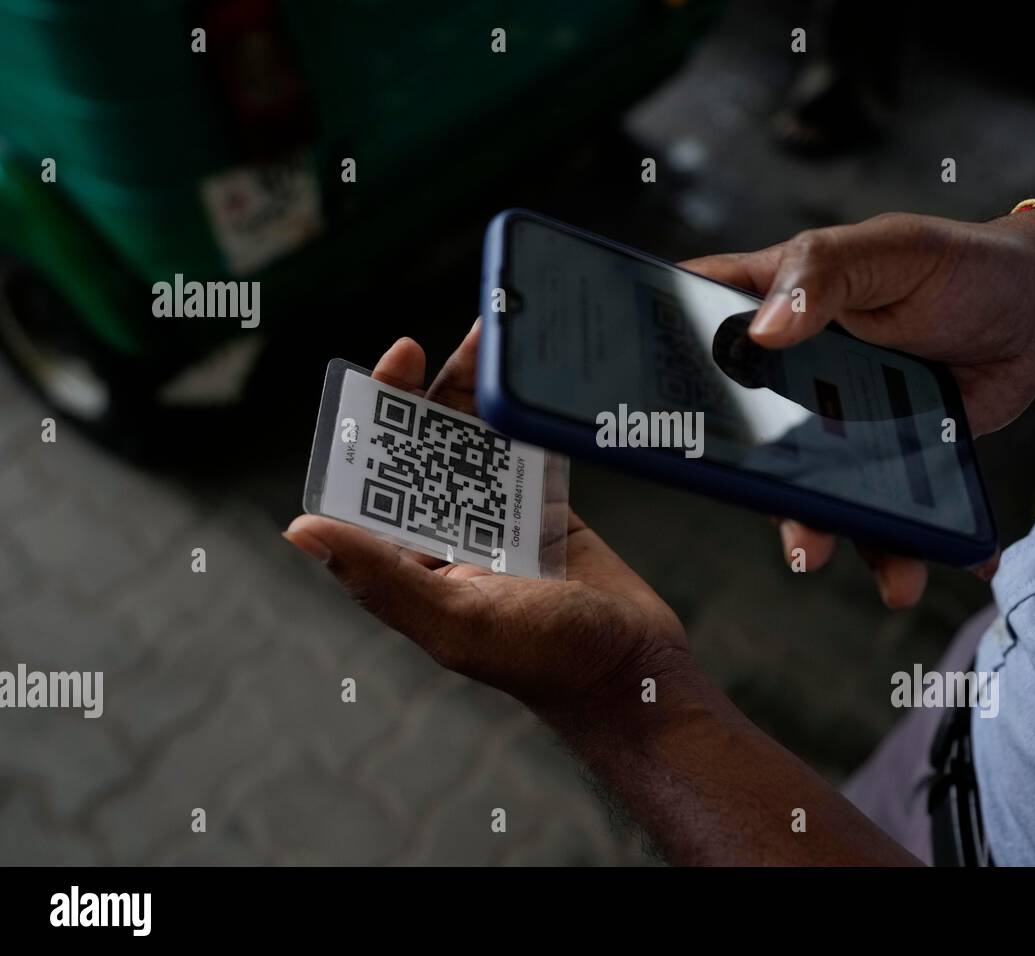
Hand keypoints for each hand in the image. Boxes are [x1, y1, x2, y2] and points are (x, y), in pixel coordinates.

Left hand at [282, 326, 690, 718]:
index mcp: (412, 564)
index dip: (373, 420)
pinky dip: (520, 410)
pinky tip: (524, 374)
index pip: (375, 480)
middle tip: (427, 344)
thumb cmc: (546, 659)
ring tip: (483, 338)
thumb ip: (381, 577)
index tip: (391, 368)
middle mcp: (447, 535)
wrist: (635, 671)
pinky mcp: (544, 508)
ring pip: (471, 440)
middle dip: (420, 393)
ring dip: (471, 391)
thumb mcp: (455, 620)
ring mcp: (497, 519)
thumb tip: (300, 530)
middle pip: (420, 449)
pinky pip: (522, 448)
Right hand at [683, 210, 1034, 605]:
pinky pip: (876, 513)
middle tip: (774, 512)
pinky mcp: (882, 461)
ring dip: (829, 534)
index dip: (655, 362)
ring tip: (876, 570)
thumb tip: (767, 329)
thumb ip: (824, 273)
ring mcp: (832, 424)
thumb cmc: (955, 264)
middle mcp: (789, 374)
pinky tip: (915, 572)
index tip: (634, 407)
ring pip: (806, 488)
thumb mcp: (888, 250)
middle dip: (747, 482)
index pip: (692, 326)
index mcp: (771, 305)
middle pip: (739, 433)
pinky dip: (898, 549)